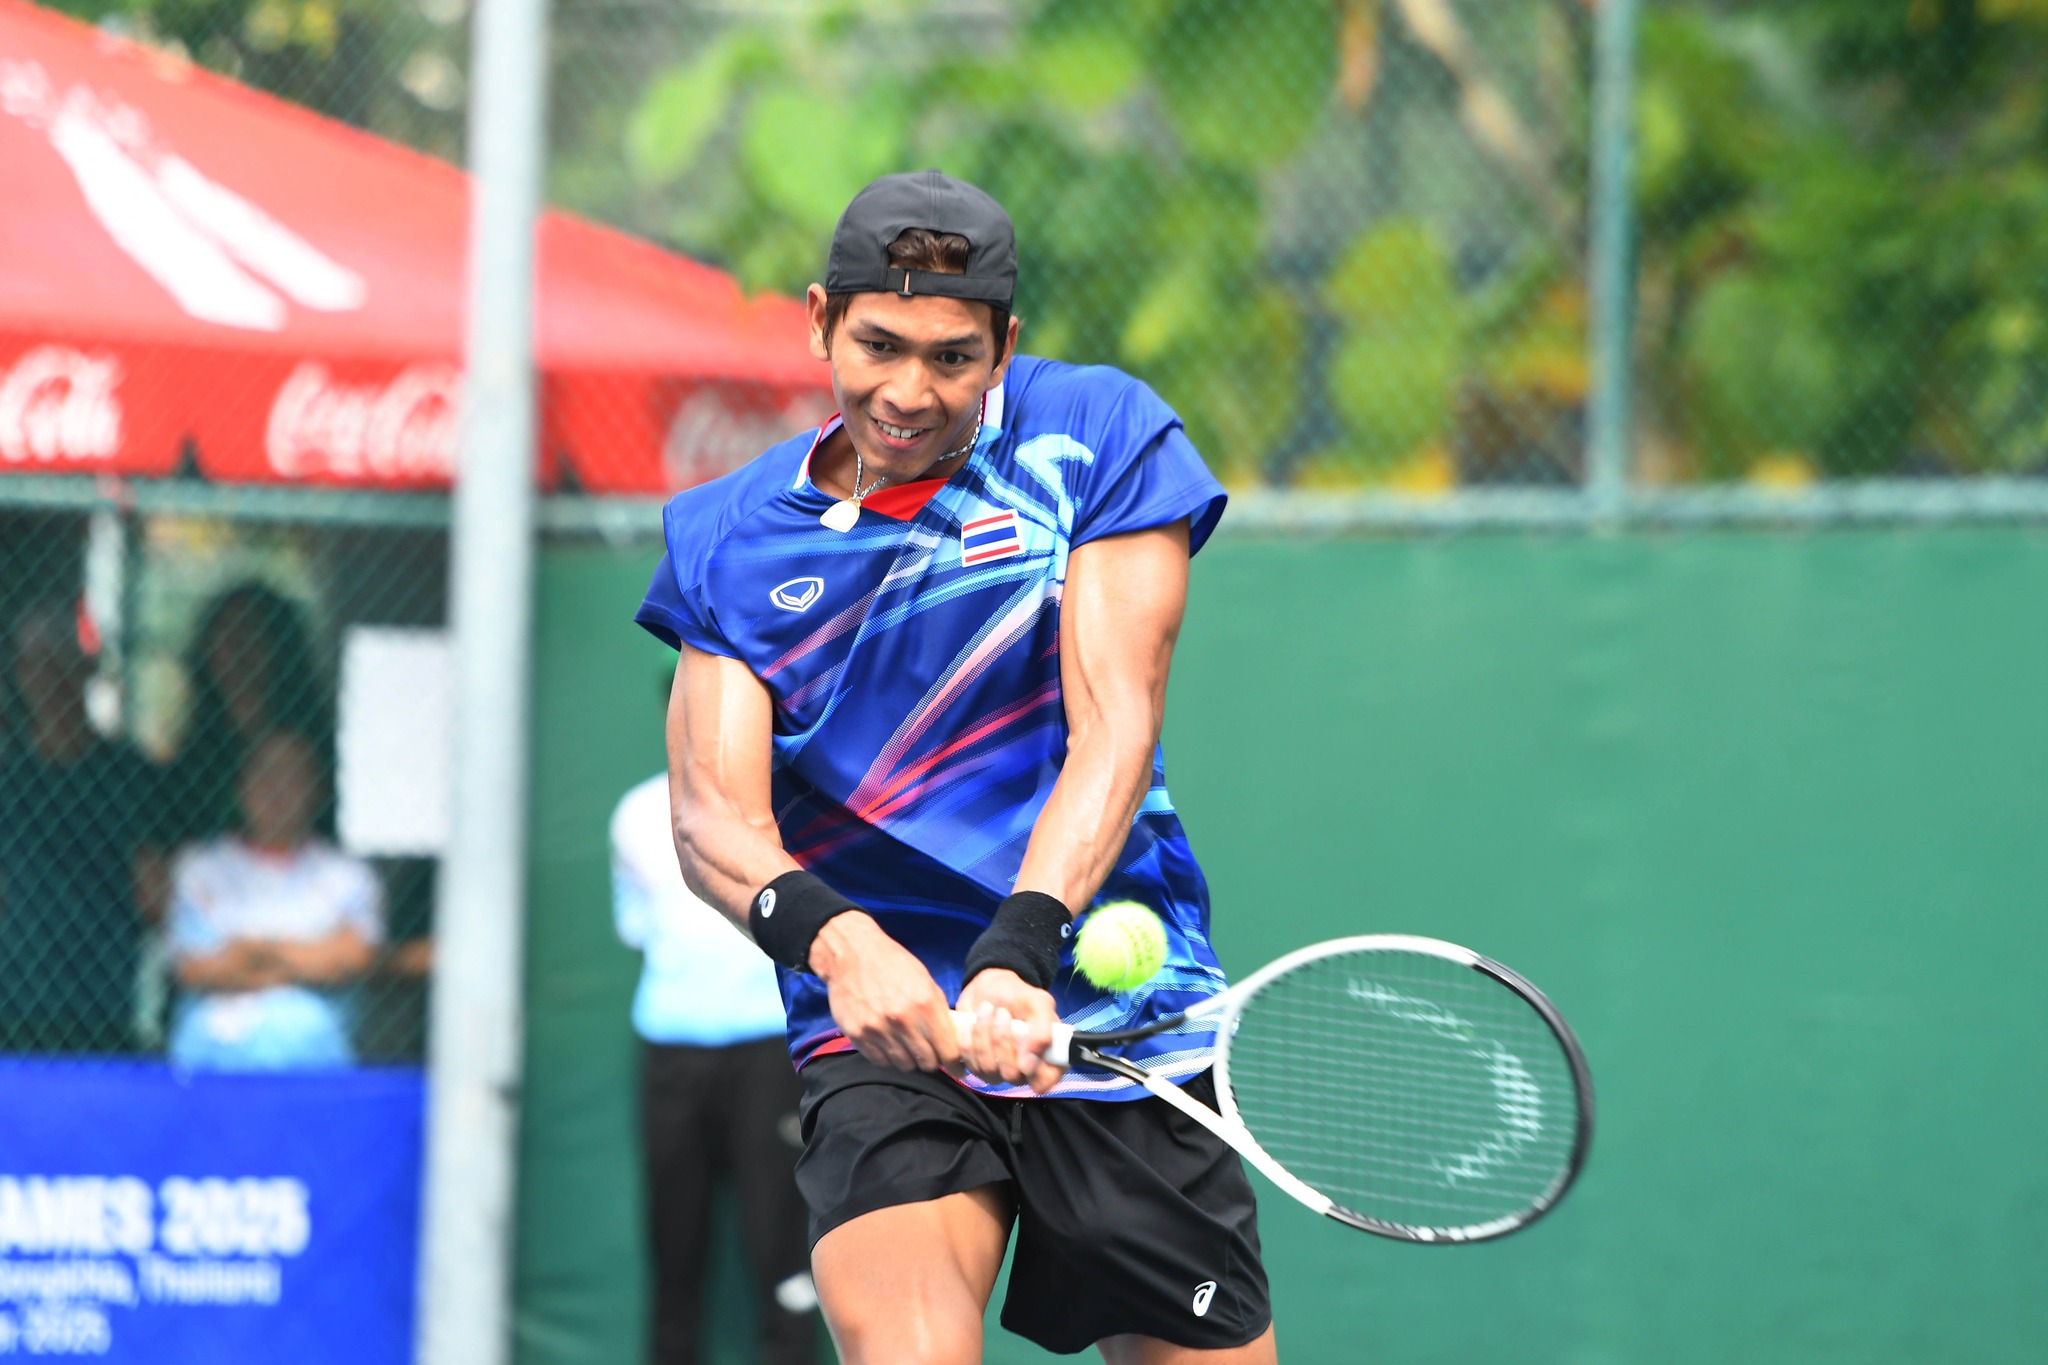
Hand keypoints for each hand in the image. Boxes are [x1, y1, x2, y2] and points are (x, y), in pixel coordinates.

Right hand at [810, 912, 960, 1073]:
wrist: (852, 954)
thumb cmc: (893, 964)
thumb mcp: (925, 980)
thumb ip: (939, 1011)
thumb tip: (951, 1039)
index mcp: (925, 1004)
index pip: (947, 1050)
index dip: (954, 1063)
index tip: (956, 1068)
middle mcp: (902, 1020)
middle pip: (926, 1062)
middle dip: (932, 1061)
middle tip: (930, 1055)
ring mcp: (878, 1029)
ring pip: (904, 1065)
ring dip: (910, 1060)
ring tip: (908, 1048)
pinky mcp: (858, 1035)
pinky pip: (881, 1061)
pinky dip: (889, 1058)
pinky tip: (890, 1046)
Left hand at [956, 968, 1065, 1094]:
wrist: (988, 989)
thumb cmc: (1019, 996)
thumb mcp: (1039, 1004)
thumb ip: (1042, 1032)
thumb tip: (1028, 1065)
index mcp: (1047, 1059)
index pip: (1044, 1082)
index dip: (1033, 1069)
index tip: (1022, 1039)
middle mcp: (1024, 1071)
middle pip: (1011, 1075)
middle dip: (1003, 1040)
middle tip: (1002, 1013)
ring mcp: (999, 1071)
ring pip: (988, 1069)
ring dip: (984, 1034)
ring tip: (987, 1009)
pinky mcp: (976, 1065)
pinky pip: (968, 1062)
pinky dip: (968, 1037)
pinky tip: (973, 1020)